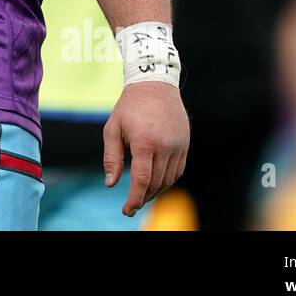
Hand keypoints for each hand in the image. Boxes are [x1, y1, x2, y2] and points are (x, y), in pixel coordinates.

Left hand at [103, 81, 189, 216]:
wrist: (155, 84)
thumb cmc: (129, 107)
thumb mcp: (113, 128)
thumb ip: (111, 158)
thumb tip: (111, 184)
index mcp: (144, 142)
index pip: (142, 180)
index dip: (134, 199)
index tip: (127, 210)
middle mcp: (165, 146)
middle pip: (155, 183)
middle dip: (143, 197)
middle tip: (131, 205)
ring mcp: (178, 146)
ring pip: (168, 180)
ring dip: (155, 191)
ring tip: (142, 194)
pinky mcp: (185, 145)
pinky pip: (178, 171)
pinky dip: (167, 181)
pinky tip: (156, 182)